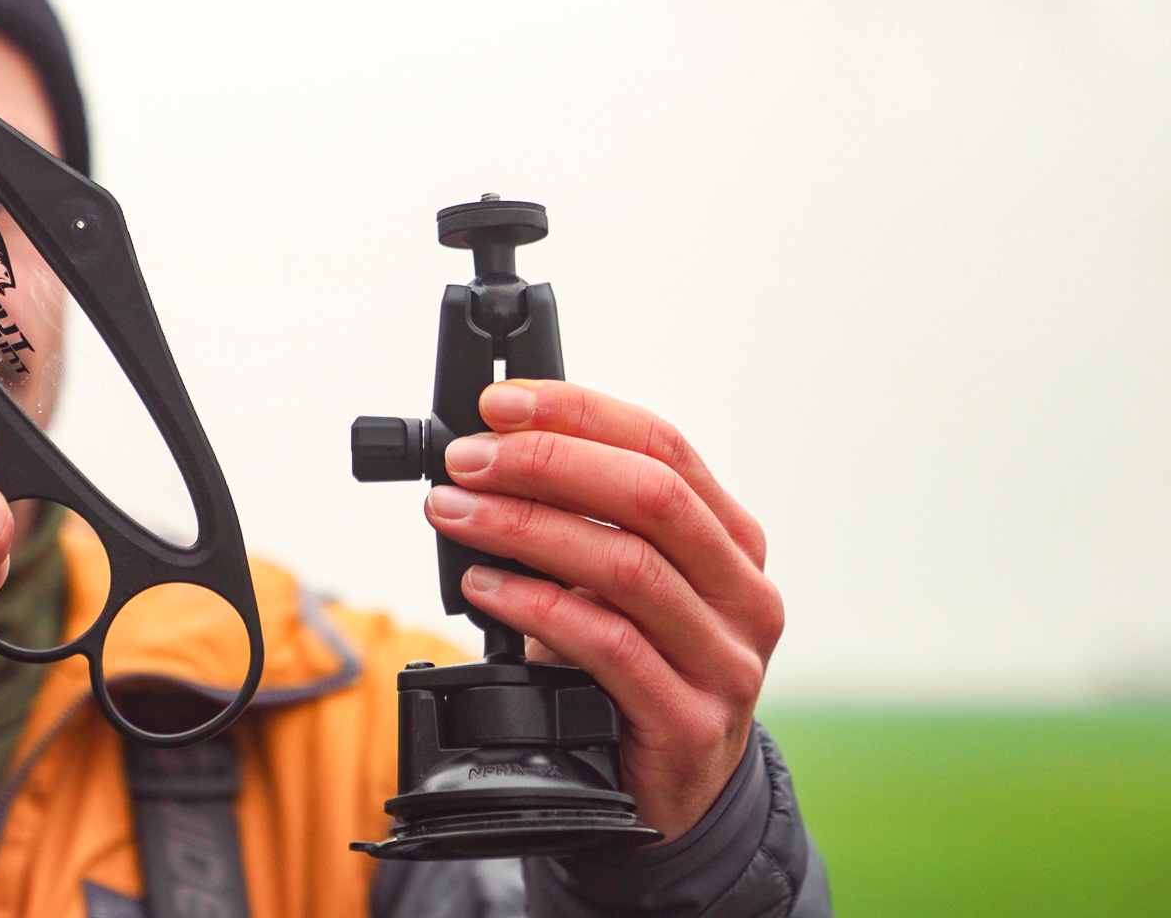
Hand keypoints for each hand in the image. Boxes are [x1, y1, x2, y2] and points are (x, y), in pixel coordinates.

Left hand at [423, 381, 781, 842]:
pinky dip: (536, 607)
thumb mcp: (621, 584)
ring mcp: (726, 661)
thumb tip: (486, 456)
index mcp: (731, 539)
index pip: (663, 445)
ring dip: (525, 528)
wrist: (674, 794)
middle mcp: (743, 593)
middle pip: (651, 496)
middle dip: (546, 463)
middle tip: (467, 461)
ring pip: (626, 567)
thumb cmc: (636, 670)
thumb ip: (583, 521)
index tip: (500, 404)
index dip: (578, 413)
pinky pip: (608, 646)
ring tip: (455, 513)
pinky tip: (484, 588)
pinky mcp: (690, 721)